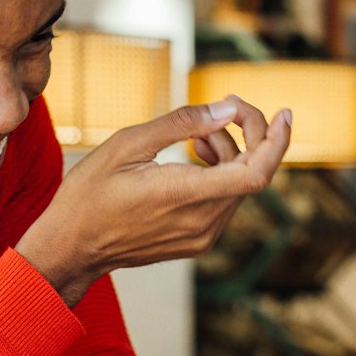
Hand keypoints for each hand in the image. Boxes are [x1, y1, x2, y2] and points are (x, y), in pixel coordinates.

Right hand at [17, 97, 289, 306]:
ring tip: (199, 136)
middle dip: (247, 135)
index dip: (277, 140)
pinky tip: (195, 159)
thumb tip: (226, 110)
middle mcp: (203, 222)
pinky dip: (220, 176)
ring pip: (238, 187)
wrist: (70, 247)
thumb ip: (182, 124)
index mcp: (187, 195)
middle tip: (225, 108)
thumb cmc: (89, 193)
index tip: (284, 113)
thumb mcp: (128, 145)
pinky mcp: (196, 243)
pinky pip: (224, 203)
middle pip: (251, 173)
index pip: (257, 171)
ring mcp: (202, 237)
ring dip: (231, 154)